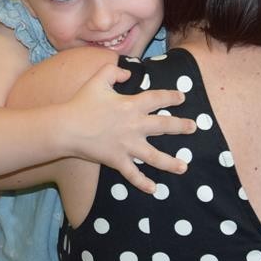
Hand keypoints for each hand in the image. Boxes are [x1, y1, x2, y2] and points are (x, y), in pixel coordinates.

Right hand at [64, 64, 195, 193]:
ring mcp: (127, 145)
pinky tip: (154, 189)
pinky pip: (132, 174)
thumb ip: (113, 71)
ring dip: (171, 163)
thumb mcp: (97, 80)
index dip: (171, 97)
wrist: (67, 127)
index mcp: (131, 105)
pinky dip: (143, 183)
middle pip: (164, 126)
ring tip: (184, 167)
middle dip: (181, 127)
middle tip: (193, 127)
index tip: (182, 97)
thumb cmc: (81, 103)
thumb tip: (129, 73)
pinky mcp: (117, 160)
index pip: (157, 99)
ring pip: (154, 156)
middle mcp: (134, 126)